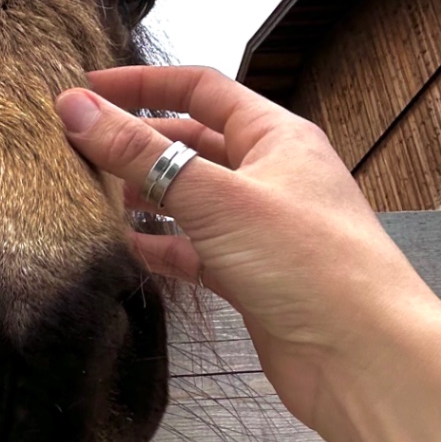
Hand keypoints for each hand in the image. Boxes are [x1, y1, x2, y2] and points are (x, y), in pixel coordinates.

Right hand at [56, 67, 440, 441]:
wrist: (363, 356)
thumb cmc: (310, 264)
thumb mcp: (215, 197)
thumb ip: (142, 154)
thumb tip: (77, 108)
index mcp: (277, 137)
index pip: (201, 89)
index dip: (143, 85)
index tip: (88, 89)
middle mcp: (273, 176)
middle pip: (194, 143)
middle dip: (140, 144)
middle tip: (80, 148)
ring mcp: (264, 229)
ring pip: (193, 199)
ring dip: (148, 196)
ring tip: (94, 198)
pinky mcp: (254, 278)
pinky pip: (198, 250)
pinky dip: (164, 246)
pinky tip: (129, 249)